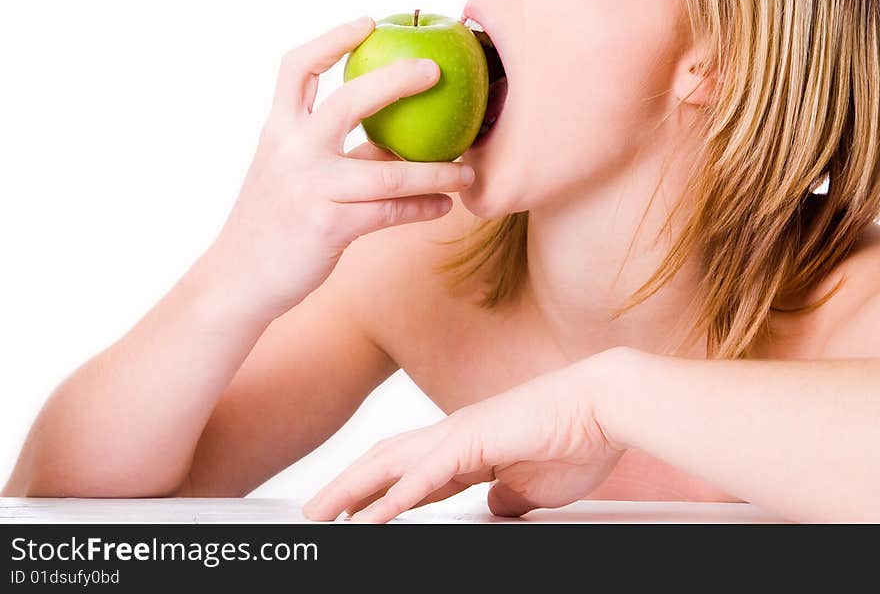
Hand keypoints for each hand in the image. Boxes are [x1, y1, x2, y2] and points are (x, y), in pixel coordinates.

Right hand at [207, 16, 475, 319]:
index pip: (296, 69)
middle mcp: (291, 151)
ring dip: (436, 171)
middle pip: (350, 101)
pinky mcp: (328, 226)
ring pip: (388, 173)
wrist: (240, 277)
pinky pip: (389, 212)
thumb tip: (396, 136)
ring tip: (466, 171)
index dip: (332, 39)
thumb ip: (334, 150)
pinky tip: (442, 207)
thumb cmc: (274, 221)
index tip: (367, 22)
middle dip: (398, 80)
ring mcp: (310, 188)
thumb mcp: (291, 174)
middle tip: (437, 70)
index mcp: (277, 130)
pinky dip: (422, 208)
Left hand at [302, 348, 628, 522]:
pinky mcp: (475, 439)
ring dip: (353, 489)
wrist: (605, 405)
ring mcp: (461, 435)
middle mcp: (455, 437)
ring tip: (321, 513)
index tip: (351, 513)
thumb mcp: (535, 487)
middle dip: (348, 488)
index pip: (409, 474)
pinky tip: (371, 515)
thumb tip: (495, 508)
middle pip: (386, 462)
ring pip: (392, 463)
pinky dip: (395, 495)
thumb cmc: (578, 439)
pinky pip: (426, 473)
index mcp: (469, 448)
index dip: (375, 494)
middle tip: (314, 513)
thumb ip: (509, 497)